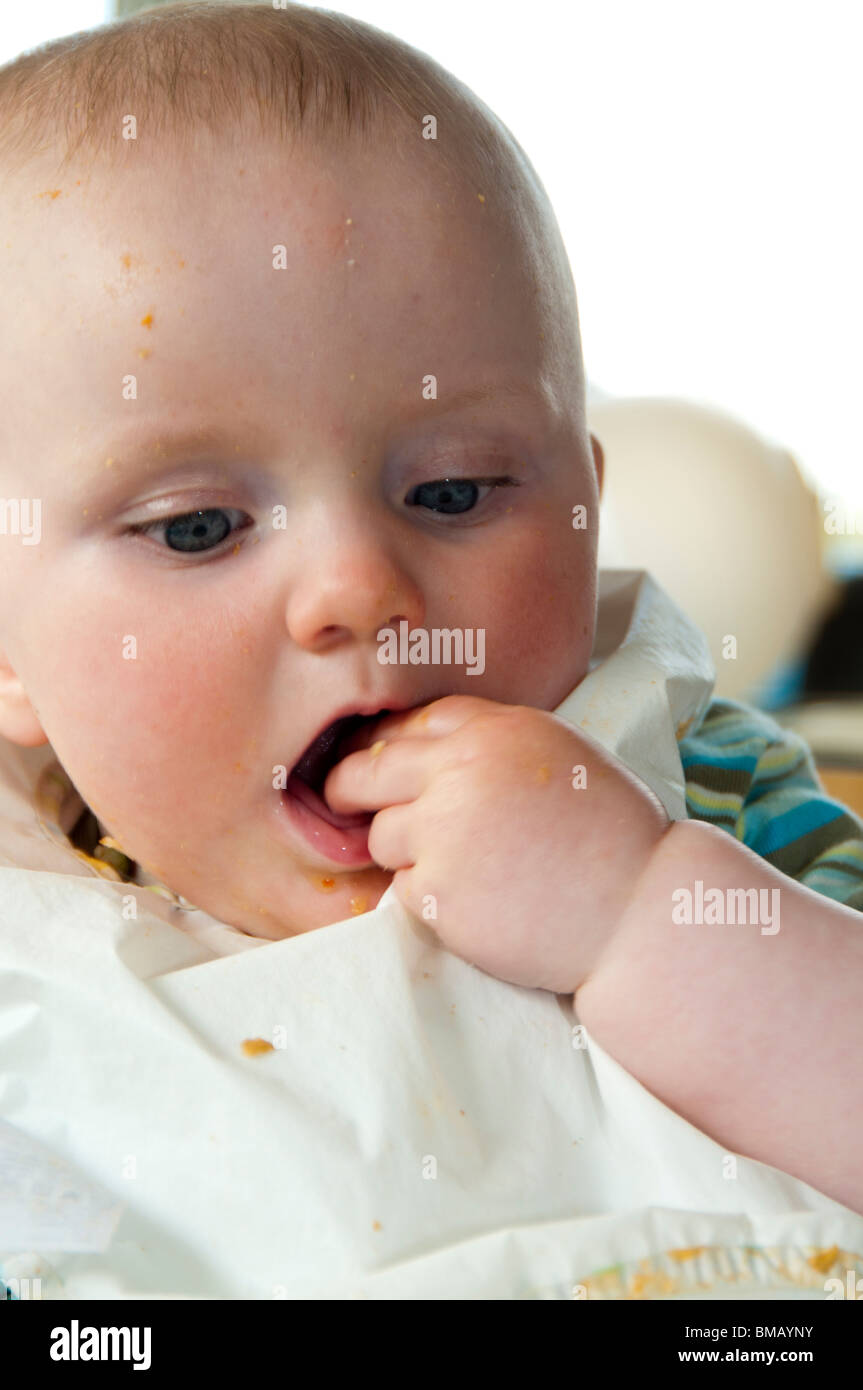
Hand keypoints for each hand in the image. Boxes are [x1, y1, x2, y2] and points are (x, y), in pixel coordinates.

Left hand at [324, 695, 670, 992]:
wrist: (639, 915)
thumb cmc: (612, 838)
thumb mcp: (561, 757)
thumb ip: (494, 745)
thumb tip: (422, 744)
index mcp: (498, 731)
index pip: (413, 722)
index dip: (388, 743)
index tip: (375, 760)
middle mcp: (462, 772)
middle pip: (368, 771)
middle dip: (350, 788)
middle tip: (344, 802)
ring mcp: (444, 833)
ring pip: (381, 835)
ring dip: (405, 851)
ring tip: (463, 868)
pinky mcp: (437, 893)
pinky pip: (403, 888)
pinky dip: (428, 898)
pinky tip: (477, 902)